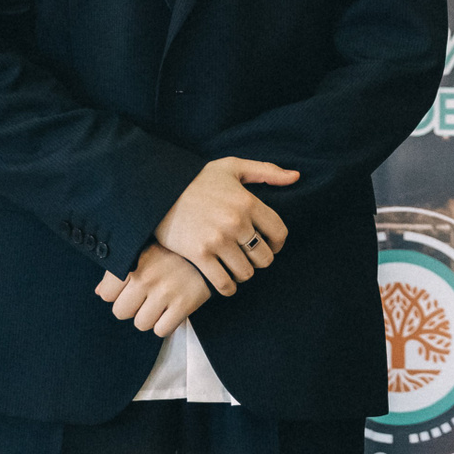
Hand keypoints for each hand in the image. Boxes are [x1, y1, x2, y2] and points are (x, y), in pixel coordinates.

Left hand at [96, 243, 210, 336]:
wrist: (212, 247)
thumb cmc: (173, 250)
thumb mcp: (145, 250)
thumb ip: (120, 269)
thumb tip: (100, 293)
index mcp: (135, 260)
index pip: (107, 295)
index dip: (117, 294)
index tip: (130, 286)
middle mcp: (147, 276)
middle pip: (121, 312)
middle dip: (132, 307)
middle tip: (146, 296)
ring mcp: (166, 291)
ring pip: (141, 324)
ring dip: (150, 317)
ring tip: (161, 302)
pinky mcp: (185, 303)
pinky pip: (162, 330)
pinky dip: (166, 324)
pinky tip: (172, 309)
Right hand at [153, 157, 296, 294]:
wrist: (157, 191)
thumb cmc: (197, 179)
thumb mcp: (232, 166)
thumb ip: (266, 171)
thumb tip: (296, 177)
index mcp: (248, 202)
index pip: (279, 232)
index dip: (278, 243)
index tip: (271, 246)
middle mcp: (236, 223)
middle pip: (265, 257)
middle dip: (261, 260)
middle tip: (251, 257)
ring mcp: (218, 241)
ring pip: (246, 272)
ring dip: (244, 273)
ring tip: (237, 267)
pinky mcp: (199, 255)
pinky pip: (223, 283)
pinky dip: (228, 287)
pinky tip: (225, 281)